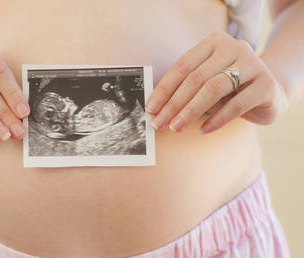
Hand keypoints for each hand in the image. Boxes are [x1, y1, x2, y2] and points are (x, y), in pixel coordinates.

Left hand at [145, 31, 287, 133]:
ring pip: (213, 89)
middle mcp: (234, 47)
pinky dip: (216, 119)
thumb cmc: (229, 88)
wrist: (271, 91)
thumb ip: (186, 90)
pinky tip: (203, 130)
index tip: (150, 108)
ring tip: (176, 127)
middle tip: (159, 123)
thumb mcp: (206, 83)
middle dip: (173, 104)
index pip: (182, 67)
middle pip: (196, 78)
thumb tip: (157, 110)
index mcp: (213, 43)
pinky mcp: (266, 84)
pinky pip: (236, 104)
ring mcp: (253, 64)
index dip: (163, 89)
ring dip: (190, 111)